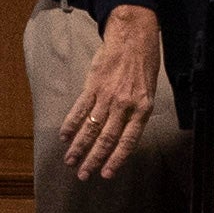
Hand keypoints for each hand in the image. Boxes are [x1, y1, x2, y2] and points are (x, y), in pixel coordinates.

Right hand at [62, 5, 168, 182]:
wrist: (132, 37)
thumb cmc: (143, 65)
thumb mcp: (148, 92)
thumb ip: (136, 114)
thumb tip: (122, 136)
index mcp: (142, 109)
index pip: (128, 142)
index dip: (116, 160)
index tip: (106, 175)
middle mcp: (124, 106)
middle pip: (106, 139)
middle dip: (93, 159)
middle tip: (83, 175)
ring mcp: (107, 96)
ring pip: (90, 128)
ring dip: (78, 147)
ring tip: (70, 160)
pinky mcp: (93, 86)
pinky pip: (80, 109)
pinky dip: (71, 124)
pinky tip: (64, 136)